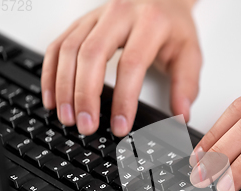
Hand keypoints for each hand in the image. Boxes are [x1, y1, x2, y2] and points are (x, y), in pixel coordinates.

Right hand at [41, 0, 200, 135]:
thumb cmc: (173, 28)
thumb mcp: (190, 54)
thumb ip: (186, 85)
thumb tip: (181, 115)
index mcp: (150, 23)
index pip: (131, 63)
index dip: (124, 98)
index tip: (120, 126)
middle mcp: (120, 15)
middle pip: (92, 54)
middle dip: (85, 95)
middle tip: (86, 125)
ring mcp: (96, 17)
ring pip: (70, 49)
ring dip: (64, 87)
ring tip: (68, 118)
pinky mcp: (81, 22)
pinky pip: (58, 45)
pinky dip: (50, 72)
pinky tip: (53, 97)